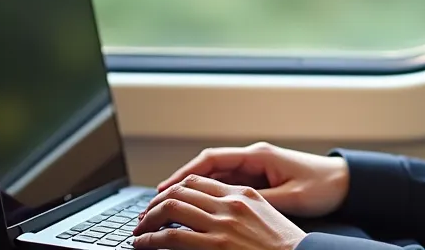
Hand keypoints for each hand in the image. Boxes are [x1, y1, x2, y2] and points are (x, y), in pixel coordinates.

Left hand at [132, 176, 303, 249]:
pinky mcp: (215, 245)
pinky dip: (151, 239)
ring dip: (148, 219)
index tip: (162, 200)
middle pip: (180, 191)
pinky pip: (171, 236)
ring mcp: (221, 224)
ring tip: (139, 230)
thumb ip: (240, 207)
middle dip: (156, 203)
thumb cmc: (285, 245)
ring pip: (171, 209)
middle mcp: (230, 203)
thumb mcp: (266, 215)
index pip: (197, 181)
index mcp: (243, 193)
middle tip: (144, 216)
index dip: (173, 189)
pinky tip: (144, 244)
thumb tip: (213, 210)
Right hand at [155, 142, 349, 217]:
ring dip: (194, 191)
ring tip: (170, 208)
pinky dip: (211, 196)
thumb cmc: (323, 186)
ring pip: (216, 178)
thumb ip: (258, 200)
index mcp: (259, 156)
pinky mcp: (262, 180)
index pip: (212, 160)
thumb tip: (228, 209)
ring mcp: (257, 168)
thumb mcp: (289, 197)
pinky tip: (197, 211)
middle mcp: (255, 158)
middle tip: (157, 202)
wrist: (347, 182)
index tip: (164, 187)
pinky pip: (228, 186)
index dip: (184, 173)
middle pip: (208, 168)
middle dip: (181, 184)